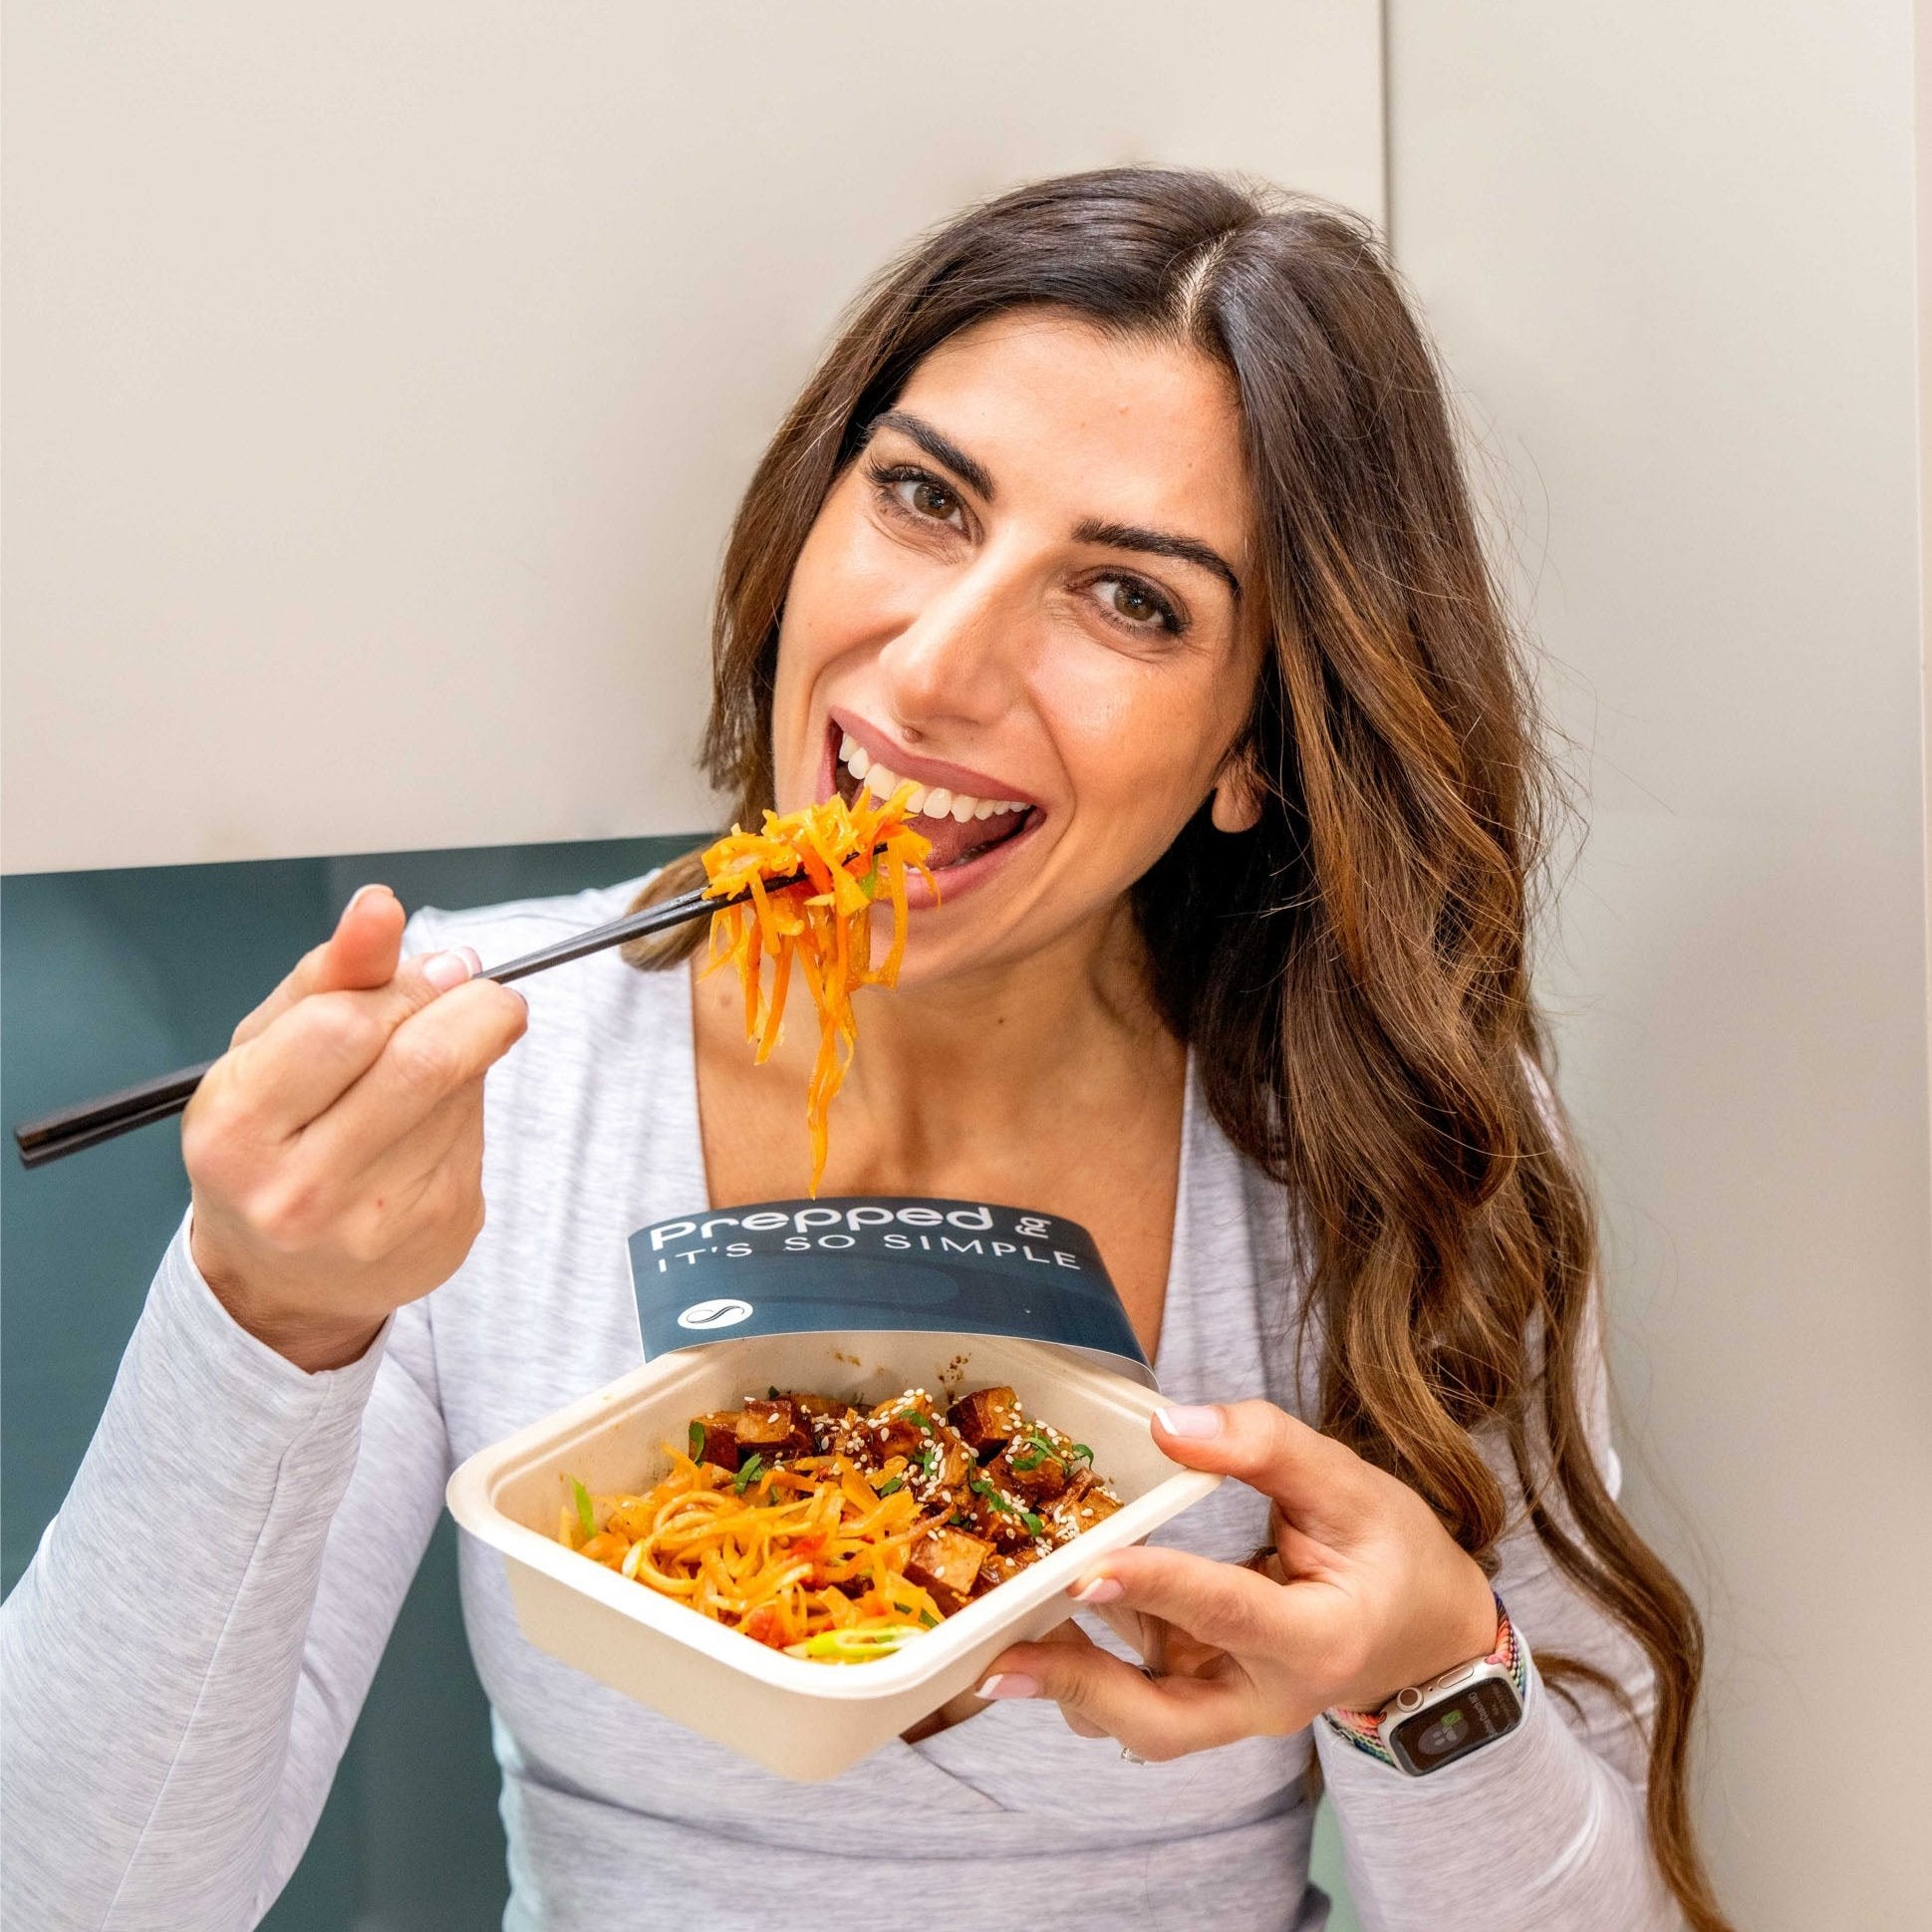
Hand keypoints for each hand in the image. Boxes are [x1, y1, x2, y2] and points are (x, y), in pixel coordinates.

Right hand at [182, 884, 528, 1371]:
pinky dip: (471, 1104)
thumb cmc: (267, 1140)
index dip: (406, 983)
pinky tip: (434, 1117)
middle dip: (469, 1006)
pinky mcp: (443, 1234)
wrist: (280, 1277)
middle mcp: (301, 1189)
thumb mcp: (266, 1049)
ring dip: (469, 1053)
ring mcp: (377, 1222)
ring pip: (461, 1095)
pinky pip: (479, 1136)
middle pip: (422, 1062)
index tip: (437, 967)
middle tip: (477, 992)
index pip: (343, 1026)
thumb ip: (328, 974)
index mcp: (238, 1129)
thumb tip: (381, 907)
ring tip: (434, 1059)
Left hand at [974, 1401, 1498, 1760]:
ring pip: (1141, 1723)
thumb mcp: (1350, 1482)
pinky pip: (1136, 1694)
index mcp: (1318, 1641)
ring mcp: (1233, 1710)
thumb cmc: (1394, 1552)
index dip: (1155, 1589)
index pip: (1226, 1613)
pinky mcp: (1205, 1699)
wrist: (1430, 1634)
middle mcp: (1269, 1697)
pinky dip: (1084, 1663)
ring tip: (992, 1646)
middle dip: (1080, 1687)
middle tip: (997, 1658)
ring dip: (1068, 1685)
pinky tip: (1032, 1620)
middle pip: (1164, 1720)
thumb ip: (1265, 1445)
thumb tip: (1168, 1425)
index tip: (1085, 1565)